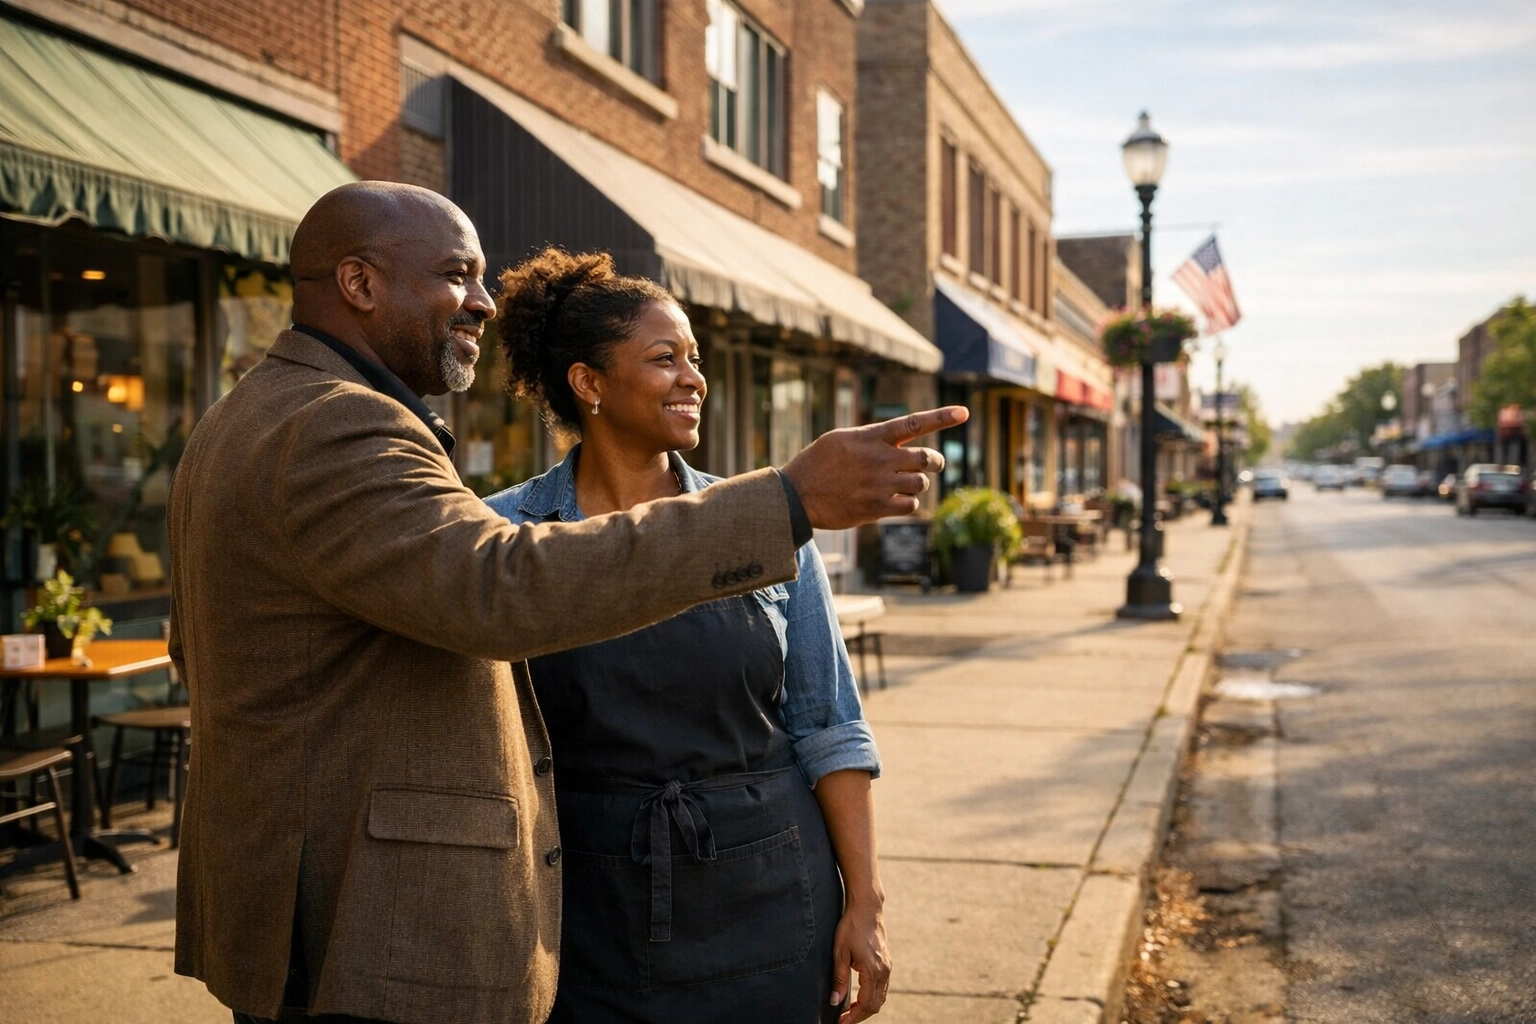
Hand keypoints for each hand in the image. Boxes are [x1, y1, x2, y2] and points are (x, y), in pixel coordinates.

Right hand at [782, 407, 968, 528]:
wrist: (797, 495)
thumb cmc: (817, 464)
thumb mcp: (841, 439)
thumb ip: (871, 437)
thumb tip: (897, 440)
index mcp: (871, 437)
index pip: (914, 423)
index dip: (942, 417)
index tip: (964, 413)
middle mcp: (879, 459)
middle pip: (926, 458)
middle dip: (934, 462)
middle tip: (931, 464)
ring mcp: (880, 484)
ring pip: (921, 483)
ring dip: (918, 484)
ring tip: (905, 484)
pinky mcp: (877, 508)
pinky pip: (909, 505)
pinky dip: (908, 503)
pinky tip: (895, 500)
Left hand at [830, 895, 890, 1021]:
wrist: (867, 908)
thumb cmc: (851, 926)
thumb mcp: (840, 952)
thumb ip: (839, 979)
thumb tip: (834, 1001)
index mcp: (873, 971)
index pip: (866, 1005)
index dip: (853, 1018)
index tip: (840, 1023)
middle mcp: (884, 972)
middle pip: (876, 1006)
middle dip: (859, 1016)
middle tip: (843, 1019)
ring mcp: (888, 967)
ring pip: (881, 998)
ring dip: (866, 1007)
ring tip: (849, 1011)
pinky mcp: (887, 963)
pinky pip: (882, 988)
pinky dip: (872, 997)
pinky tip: (859, 996)